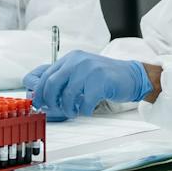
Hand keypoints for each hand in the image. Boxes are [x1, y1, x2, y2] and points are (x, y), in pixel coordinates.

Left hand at [23, 51, 151, 119]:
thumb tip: (40, 94)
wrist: (132, 76)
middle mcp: (78, 61)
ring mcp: (90, 70)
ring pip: (68, 95)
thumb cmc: (104, 78)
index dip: (39, 92)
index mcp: (71, 58)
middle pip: (52, 84)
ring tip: (74, 112)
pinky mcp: (101, 81)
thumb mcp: (81, 72)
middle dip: (50, 101)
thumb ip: (64, 79)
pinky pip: (84, 102)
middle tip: (54, 110)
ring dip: (68, 109)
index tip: (39, 104)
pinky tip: (88, 109)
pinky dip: (84, 110)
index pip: (46, 75)